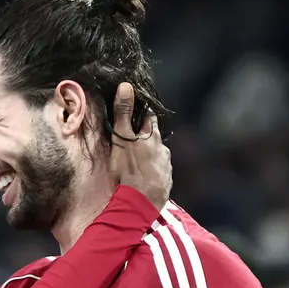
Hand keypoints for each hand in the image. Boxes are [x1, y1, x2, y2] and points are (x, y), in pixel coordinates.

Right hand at [107, 83, 171, 211]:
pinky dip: (153, 172)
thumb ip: (123, 114)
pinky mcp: (166, 183)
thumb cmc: (130, 169)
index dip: (142, 115)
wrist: (141, 202)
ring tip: (138, 163)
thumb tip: (126, 86)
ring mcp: (166, 167)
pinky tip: (145, 178)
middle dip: (146, 138)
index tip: (136, 114)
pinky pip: (160, 173)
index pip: (149, 119)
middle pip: (155, 139)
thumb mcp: (122, 139)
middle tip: (133, 142)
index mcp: (152, 137)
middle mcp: (163, 150)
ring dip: (150, 156)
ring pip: (158, 156)